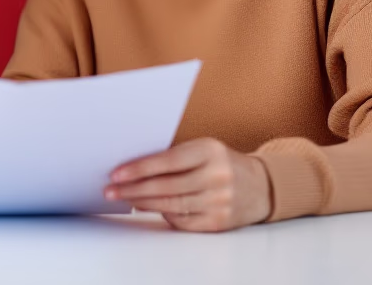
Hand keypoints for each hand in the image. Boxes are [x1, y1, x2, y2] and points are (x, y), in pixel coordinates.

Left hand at [104, 138, 270, 231]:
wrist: (260, 185)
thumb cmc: (220, 162)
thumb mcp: (203, 148)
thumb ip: (174, 155)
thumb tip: (133, 167)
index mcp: (210, 151)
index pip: (167, 161)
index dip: (139, 168)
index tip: (116, 173)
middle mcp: (217, 176)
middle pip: (166, 186)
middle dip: (134, 189)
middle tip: (111, 190)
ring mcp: (220, 201)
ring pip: (171, 205)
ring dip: (143, 203)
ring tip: (124, 198)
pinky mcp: (219, 222)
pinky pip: (182, 221)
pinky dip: (162, 214)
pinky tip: (147, 208)